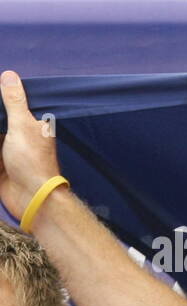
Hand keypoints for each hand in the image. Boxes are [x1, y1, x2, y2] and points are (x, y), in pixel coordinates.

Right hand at [0, 70, 62, 224]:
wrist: (31, 198)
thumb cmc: (32, 161)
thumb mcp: (22, 125)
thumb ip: (14, 102)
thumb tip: (9, 74)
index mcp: (32, 126)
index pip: (12, 105)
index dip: (2, 100)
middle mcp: (19, 136)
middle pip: (1, 119)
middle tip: (3, 131)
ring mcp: (7, 150)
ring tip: (6, 146)